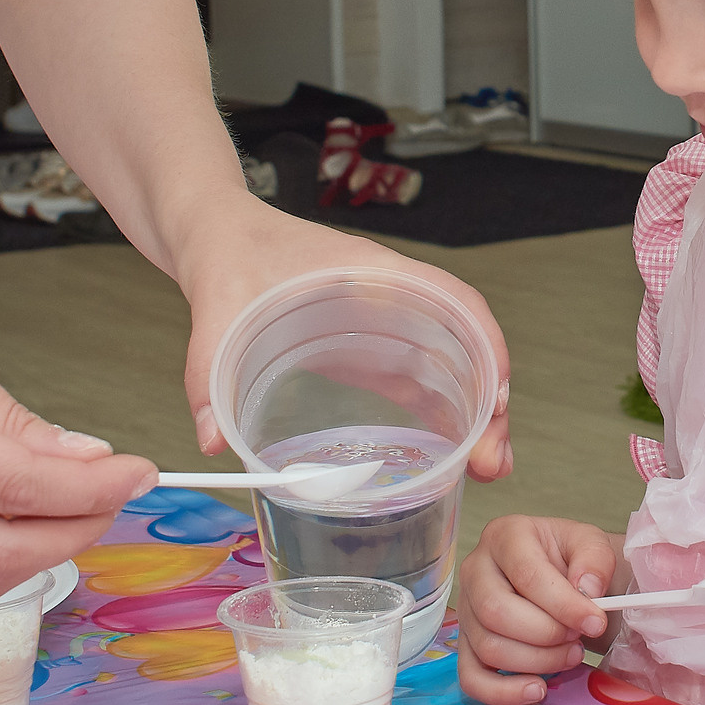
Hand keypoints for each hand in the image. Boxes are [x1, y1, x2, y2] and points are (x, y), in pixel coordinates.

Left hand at [174, 193, 510, 477]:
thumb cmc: (227, 252)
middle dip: (488, 400)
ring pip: (448, 366)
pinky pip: (418, 379)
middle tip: (491, 461)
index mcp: (370, 273)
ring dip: (472, 413)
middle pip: (463, 344)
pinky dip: (440, 414)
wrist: (214, 236)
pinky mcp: (365, 347)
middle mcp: (389, 296)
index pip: (454, 301)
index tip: (496, 396)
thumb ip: (208, 372)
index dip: (485, 346)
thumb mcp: (216, 308)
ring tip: (485, 468)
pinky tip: (446, 454)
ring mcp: (382, 323)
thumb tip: (210, 440)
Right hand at [457, 512, 620, 704]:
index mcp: (505, 536)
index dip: (563, 604)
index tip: (595, 622)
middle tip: (577, 638)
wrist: (562, 578)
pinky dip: (504, 692)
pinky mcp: (466, 644)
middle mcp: (476, 570)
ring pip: (488, 647)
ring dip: (537, 662)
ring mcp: (466, 610)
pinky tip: (537, 689)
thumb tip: (586, 590)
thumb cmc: (570, 560)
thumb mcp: (590, 544)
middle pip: (496, 612)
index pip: (527, 574)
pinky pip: (471, 677)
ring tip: (569, 654)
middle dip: (547, 635)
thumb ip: (594, 560)